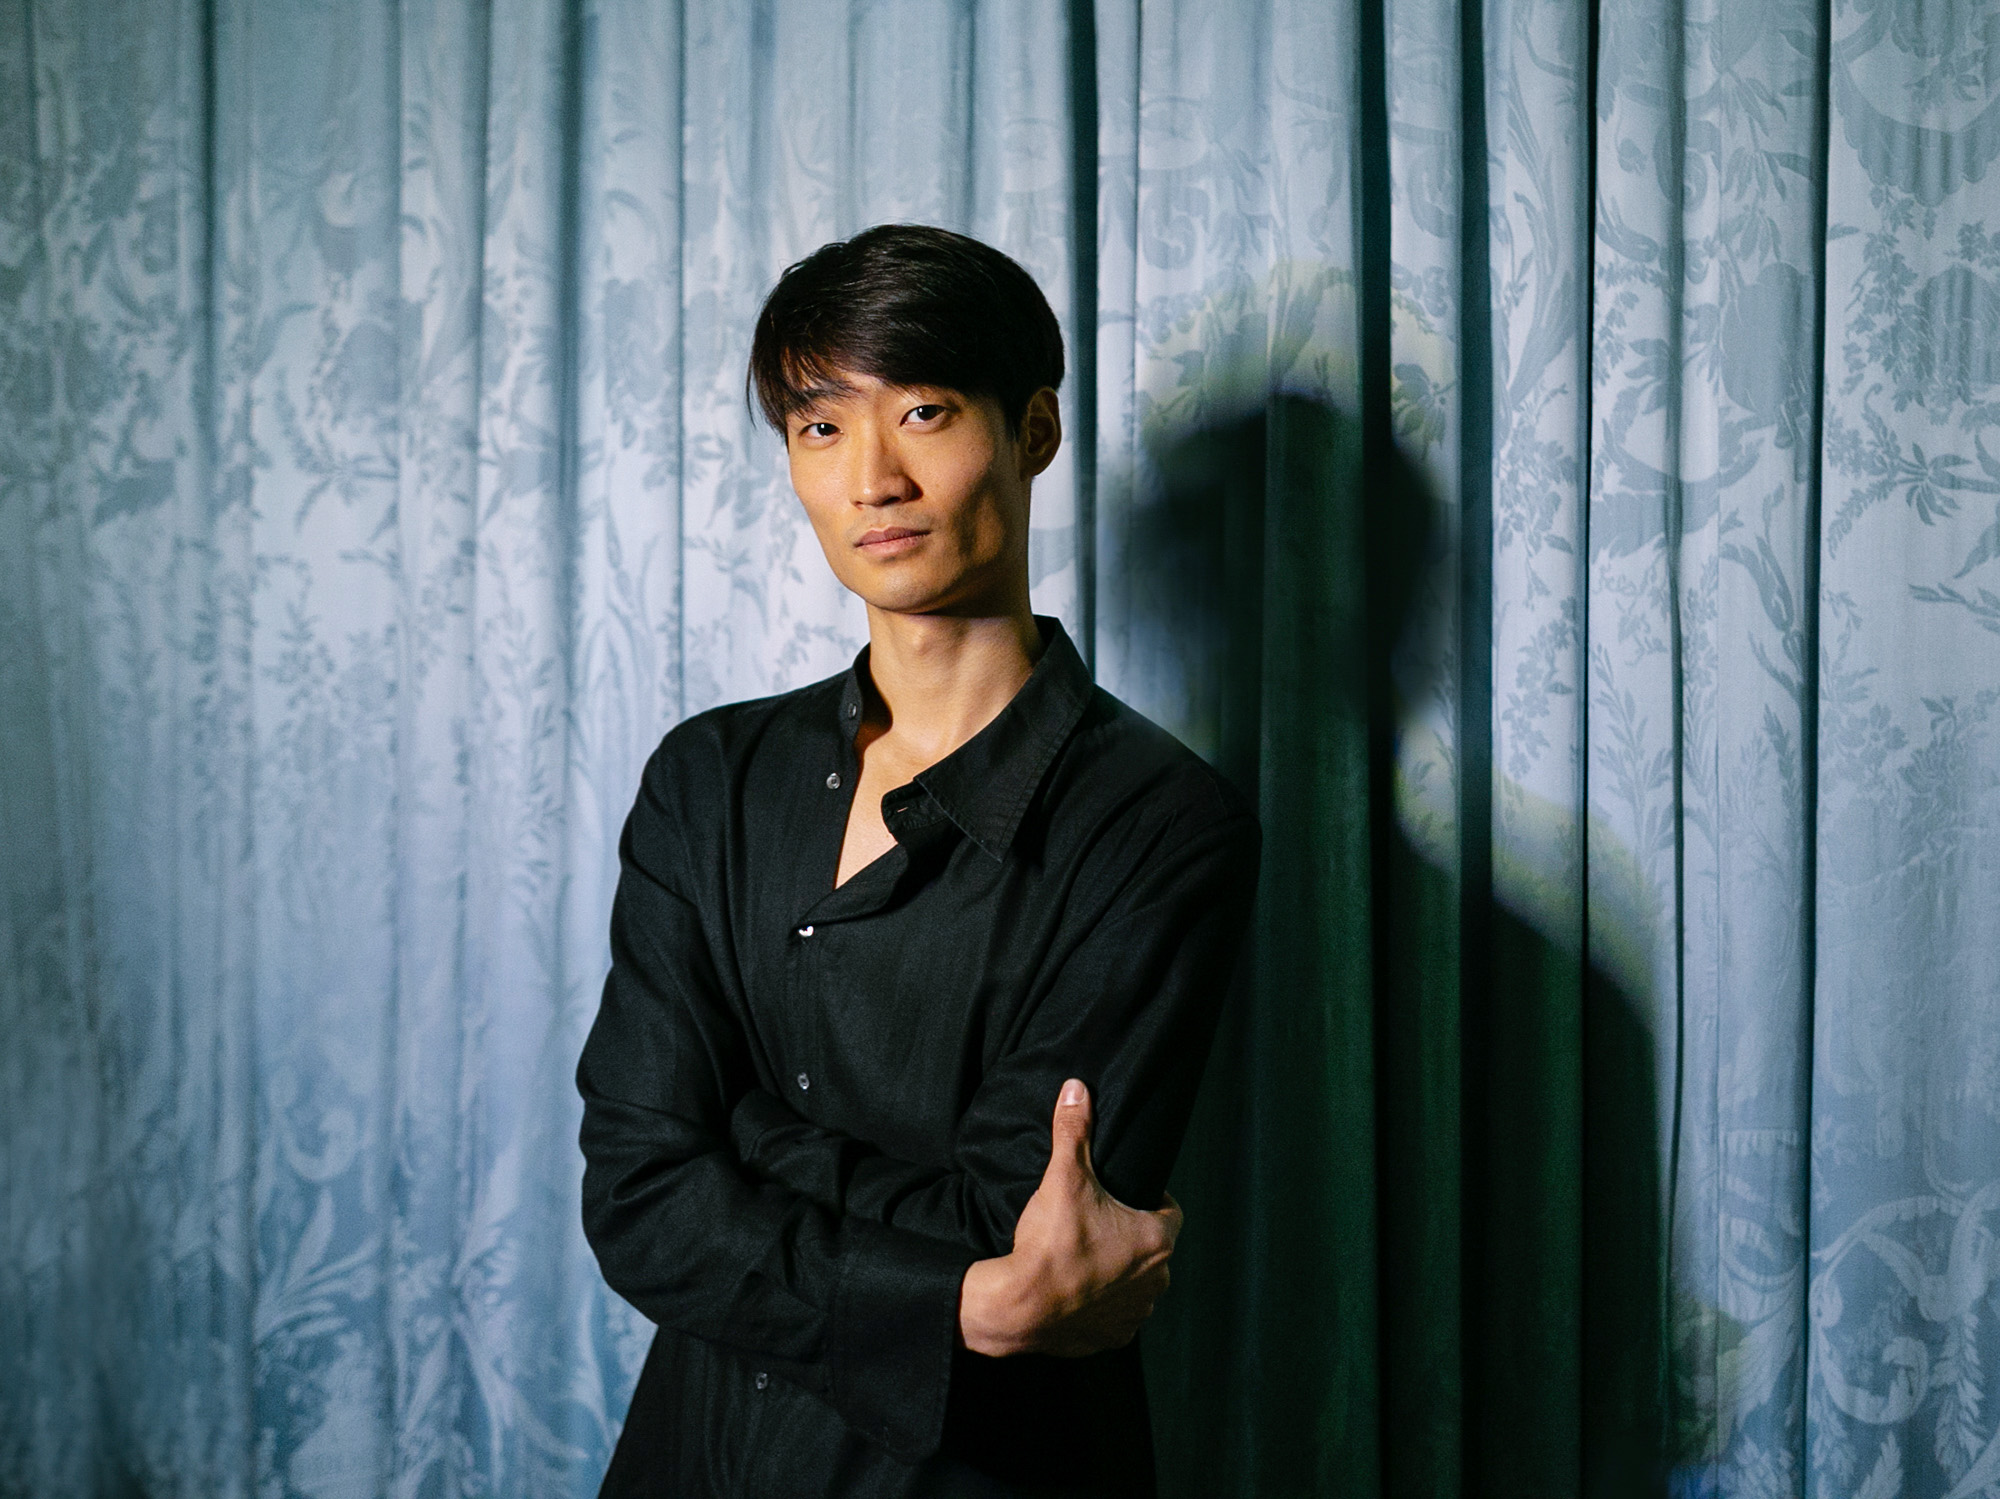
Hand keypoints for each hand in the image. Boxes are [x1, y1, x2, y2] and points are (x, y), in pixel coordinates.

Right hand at [957, 1079, 1181, 1357]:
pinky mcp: (1112, 1338)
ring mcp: (1136, 1314)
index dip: (1150, 1197)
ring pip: (1136, 1284)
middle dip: (1130, 1234)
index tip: (1125, 1193)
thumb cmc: (1049, 1244)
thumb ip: (1074, 1131)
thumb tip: (1077, 1089)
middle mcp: (1157, 1281)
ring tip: (1084, 1255)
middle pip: (1152, 1247)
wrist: (1019, 1307)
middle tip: (1096, 1221)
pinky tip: (1076, 1289)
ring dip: (1118, 1272)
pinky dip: (1101, 1304)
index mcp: (1156, 1240)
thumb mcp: (1063, 1177)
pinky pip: (1115, 1316)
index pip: (1169, 1210)